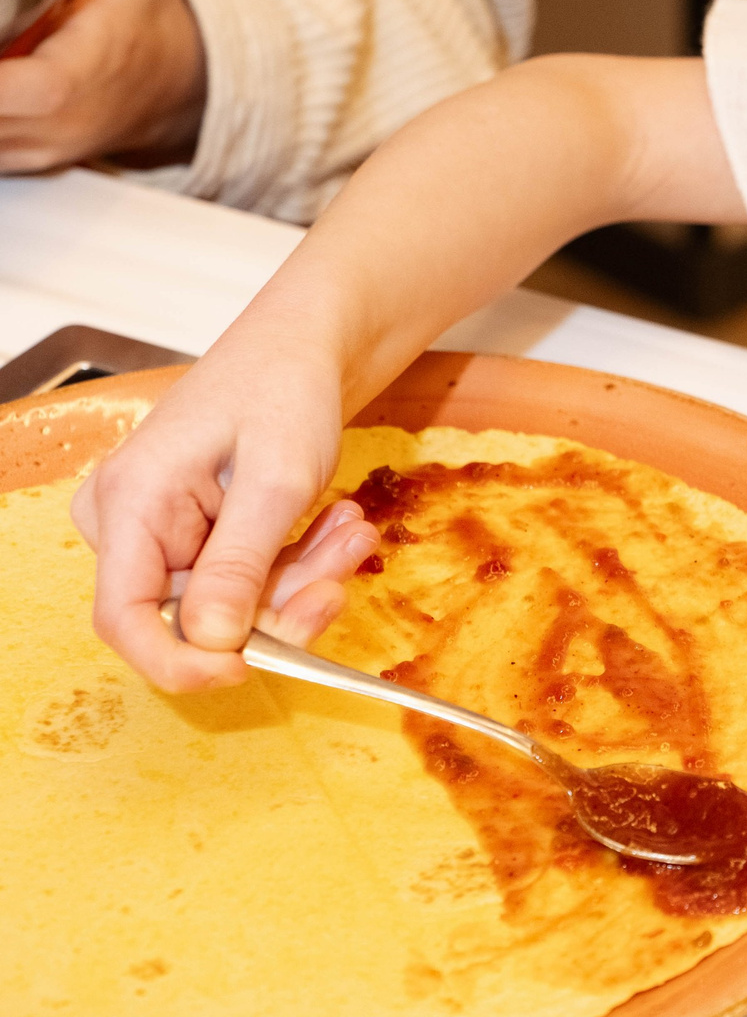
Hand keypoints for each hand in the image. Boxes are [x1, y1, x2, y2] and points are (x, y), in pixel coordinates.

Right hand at [69, 343, 369, 691]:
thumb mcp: (277, 478)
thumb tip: (211, 642)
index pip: (124, 617)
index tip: (248, 669)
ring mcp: (163, 532)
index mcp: (130, 504)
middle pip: (193, 615)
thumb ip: (240, 562)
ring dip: (302, 577)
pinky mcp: (199, 537)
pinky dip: (299, 563)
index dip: (180, 660)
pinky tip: (340, 523)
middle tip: (345, 560)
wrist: (304, 347)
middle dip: (279, 601)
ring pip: (232, 603)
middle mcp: (130, 524)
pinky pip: (247, 580)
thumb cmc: (284, 388)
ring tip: (352, 527)